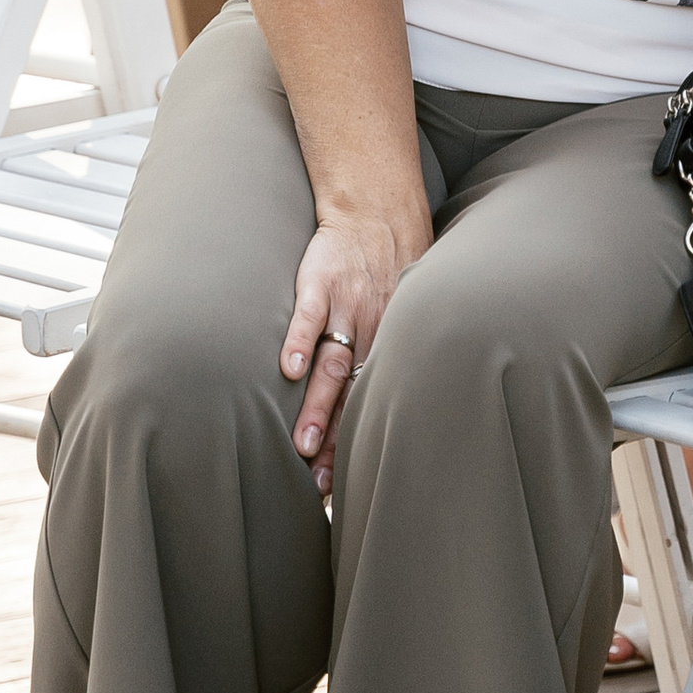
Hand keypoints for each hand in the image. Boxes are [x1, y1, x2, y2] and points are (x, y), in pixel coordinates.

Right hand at [282, 204, 431, 495]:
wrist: (376, 208)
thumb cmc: (390, 266)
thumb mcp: (405, 310)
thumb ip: (390, 352)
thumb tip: (386, 402)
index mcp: (390, 343)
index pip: (373, 402)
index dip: (358, 442)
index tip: (343, 482)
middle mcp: (372, 331)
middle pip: (353, 396)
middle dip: (336, 441)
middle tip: (320, 484)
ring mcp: (345, 307)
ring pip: (332, 365)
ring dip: (316, 407)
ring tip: (301, 446)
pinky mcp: (320, 282)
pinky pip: (309, 315)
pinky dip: (299, 341)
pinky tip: (287, 370)